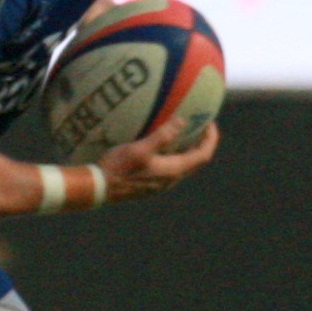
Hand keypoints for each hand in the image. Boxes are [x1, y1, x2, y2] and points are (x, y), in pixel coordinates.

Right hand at [97, 114, 219, 203]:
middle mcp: (171, 179)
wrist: (100, 188)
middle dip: (202, 142)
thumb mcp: (140, 149)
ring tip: (184, 132)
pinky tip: (162, 144)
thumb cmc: (119, 168)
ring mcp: (161, 183)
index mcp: (173, 171)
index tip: (210, 123)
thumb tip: (182, 121)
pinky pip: (171, 166)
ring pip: (184, 164)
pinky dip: (175, 153)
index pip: (203, 155)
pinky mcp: (152, 183)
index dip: (211, 139)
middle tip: (200, 125)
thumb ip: (162, 136)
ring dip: (189, 148)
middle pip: (196, 161)